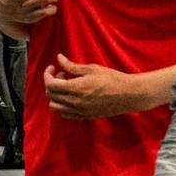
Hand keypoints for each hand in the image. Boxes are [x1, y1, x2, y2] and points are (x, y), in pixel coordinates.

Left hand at [44, 60, 161, 121]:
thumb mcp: (92, 69)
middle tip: (62, 74)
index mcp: (76, 88)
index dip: (47, 74)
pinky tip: (72, 96)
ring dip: (56, 95)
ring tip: (67, 86)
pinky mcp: (85, 116)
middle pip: (51, 95)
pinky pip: (65, 114)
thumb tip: (59, 58)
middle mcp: (75, 102)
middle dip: (52, 83)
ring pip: (55, 107)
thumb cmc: (112, 78)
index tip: (53, 67)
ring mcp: (80, 111)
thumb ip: (72, 66)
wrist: (128, 94)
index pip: (51, 84)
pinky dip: (63, 105)